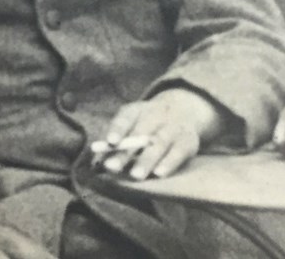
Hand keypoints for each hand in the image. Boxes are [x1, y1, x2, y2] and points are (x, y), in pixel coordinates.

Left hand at [101, 88, 227, 180]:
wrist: (184, 110)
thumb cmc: (148, 123)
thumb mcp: (132, 122)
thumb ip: (116, 139)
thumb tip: (96, 160)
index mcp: (138, 110)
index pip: (125, 118)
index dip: (117, 129)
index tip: (110, 142)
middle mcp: (156, 115)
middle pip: (140, 133)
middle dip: (126, 152)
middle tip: (112, 168)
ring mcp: (173, 127)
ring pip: (159, 143)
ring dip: (146, 160)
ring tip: (135, 175)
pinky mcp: (188, 141)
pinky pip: (178, 152)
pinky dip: (169, 163)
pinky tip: (159, 174)